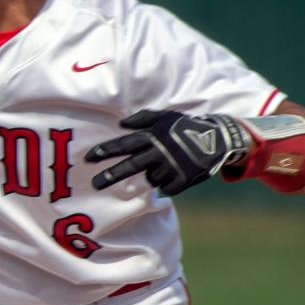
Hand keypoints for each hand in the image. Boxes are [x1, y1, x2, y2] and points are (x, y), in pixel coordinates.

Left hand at [85, 109, 249, 194]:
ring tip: (168, 163)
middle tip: (94, 184)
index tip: (87, 158)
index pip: (122, 145)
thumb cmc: (185, 127)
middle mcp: (158, 153)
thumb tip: (122, 124)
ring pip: (150, 178)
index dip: (104, 152)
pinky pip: (165, 187)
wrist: (216, 140)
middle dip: (110, 176)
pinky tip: (178, 171)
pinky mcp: (181, 181)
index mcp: (152, 137)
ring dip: (154, 173)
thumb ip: (143, 119)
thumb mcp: (165, 117)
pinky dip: (168, 181)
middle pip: (129, 167)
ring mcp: (169, 168)